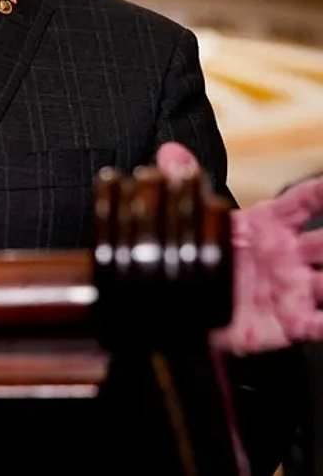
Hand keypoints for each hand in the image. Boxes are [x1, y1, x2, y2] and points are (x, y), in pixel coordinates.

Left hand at [155, 141, 322, 353]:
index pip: (304, 201)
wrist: (197, 306)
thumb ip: (187, 183)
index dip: (321, 191)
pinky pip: (319, 325)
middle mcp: (290, 254)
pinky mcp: (291, 322)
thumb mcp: (200, 219)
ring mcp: (294, 288)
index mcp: (272, 225)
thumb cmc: (212, 257)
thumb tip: (171, 152)